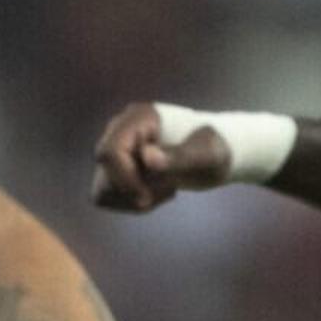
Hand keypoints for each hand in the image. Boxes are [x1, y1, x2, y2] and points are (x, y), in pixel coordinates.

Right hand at [90, 103, 233, 212]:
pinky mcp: (117, 168)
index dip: (124, 180)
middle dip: (133, 191)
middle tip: (168, 190)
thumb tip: (147, 157)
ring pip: (103, 189)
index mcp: (141, 118)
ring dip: (132, 200)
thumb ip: (178, 157)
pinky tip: (155, 193)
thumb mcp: (206, 156)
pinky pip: (107, 196)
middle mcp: (121, 130)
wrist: (218, 154)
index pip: (110, 152)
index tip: (147, 198)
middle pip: (105, 172)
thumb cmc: (217, 149)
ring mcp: (117, 150)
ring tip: (165, 190)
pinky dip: (130, 203)